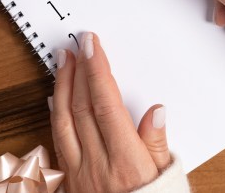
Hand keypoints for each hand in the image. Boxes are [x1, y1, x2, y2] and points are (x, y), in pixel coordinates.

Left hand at [50, 32, 170, 192]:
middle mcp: (98, 165)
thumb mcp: (170, 180)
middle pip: (81, 107)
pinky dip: (55, 116)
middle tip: (76, 45)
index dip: (96, 69)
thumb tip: (155, 110)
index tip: (92, 45)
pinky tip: (54, 101)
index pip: (105, 103)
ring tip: (62, 62)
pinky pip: (58, 143)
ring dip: (61, 87)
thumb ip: (158, 144)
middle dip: (77, 71)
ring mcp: (79, 174)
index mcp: (126, 161)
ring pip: (64, 121)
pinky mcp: (70, 182)